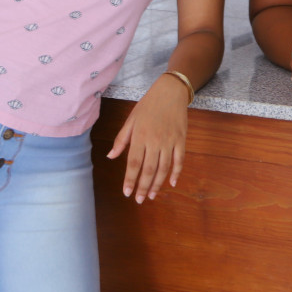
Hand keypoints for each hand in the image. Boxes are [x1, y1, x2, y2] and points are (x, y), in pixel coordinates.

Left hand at [108, 74, 191, 203]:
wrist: (171, 92)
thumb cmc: (148, 105)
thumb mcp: (131, 119)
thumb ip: (121, 139)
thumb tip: (111, 156)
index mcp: (140, 136)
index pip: (133, 163)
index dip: (130, 179)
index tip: (127, 193)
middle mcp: (154, 141)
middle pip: (149, 169)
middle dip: (143, 186)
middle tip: (139, 200)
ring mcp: (169, 141)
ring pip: (164, 168)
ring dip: (157, 184)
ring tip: (151, 195)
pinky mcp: (181, 140)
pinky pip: (179, 160)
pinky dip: (176, 173)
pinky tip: (171, 183)